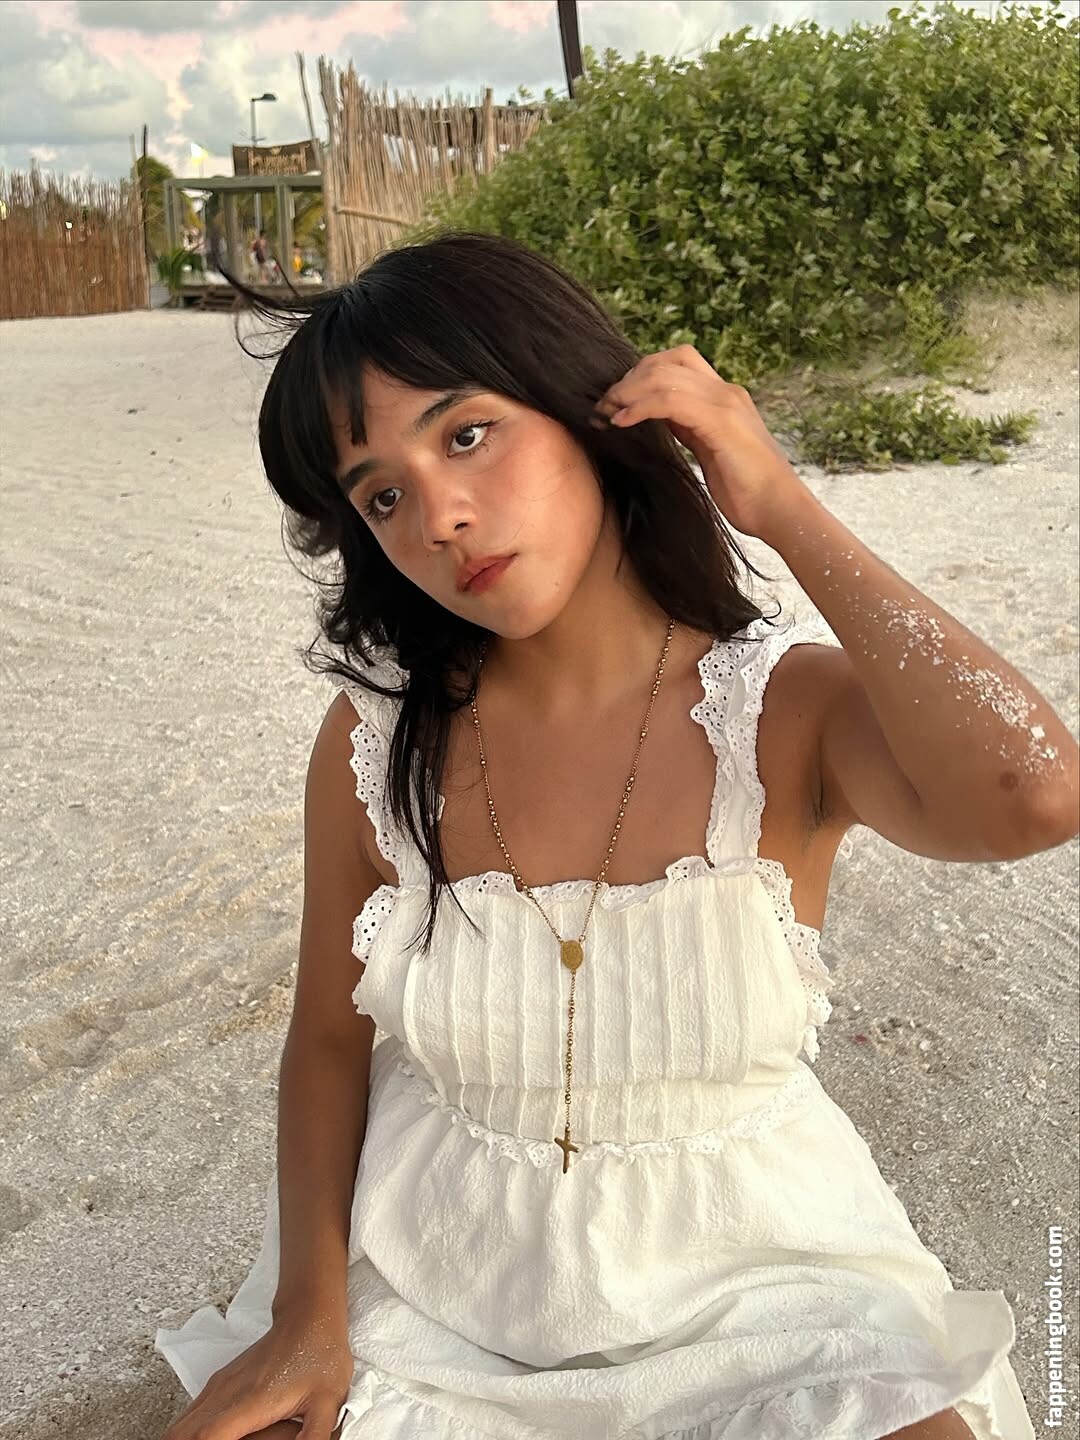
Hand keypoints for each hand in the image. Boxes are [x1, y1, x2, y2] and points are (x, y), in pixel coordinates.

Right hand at [161, 1307, 352, 1439]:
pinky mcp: (220, 1382)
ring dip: (187, 1438)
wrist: (309, 1316)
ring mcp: (219, 1385)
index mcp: (250, 1400)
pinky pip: (191, 1413)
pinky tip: (210, 1437)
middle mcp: (226, 1391)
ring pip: (181, 1423)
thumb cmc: (319, 1353)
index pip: (207, 1436)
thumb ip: (315, 1435)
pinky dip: (191, 1430)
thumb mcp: (328, 1402)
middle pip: (181, 1432)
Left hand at [591, 344, 809, 542]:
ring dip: (626, 392)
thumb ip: (688, 428)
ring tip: (605, 413)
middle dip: (628, 380)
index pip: (678, 362)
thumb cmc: (746, 491)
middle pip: (667, 361)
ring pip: (664, 376)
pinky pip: (669, 401)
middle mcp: (726, 392)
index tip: (617, 401)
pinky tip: (621, 422)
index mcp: (723, 397)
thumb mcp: (709, 450)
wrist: (779, 510)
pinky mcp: (720, 422)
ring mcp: (725, 404)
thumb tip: (654, 420)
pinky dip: (639, 407)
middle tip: (602, 406)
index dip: (642, 374)